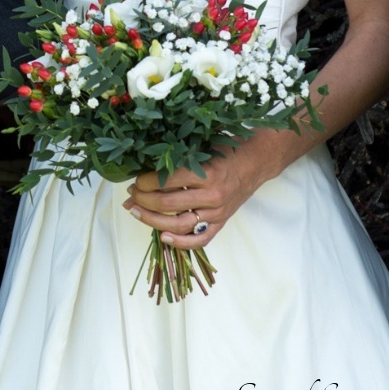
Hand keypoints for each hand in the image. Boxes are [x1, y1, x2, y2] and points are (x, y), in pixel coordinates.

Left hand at [122, 135, 279, 249]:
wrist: (257, 161)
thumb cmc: (227, 149)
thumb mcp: (202, 147)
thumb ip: (178, 158)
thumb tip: (145, 169)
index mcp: (206, 172)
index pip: (165, 181)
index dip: (144, 182)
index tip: (135, 180)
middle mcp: (211, 195)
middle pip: (167, 204)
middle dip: (142, 200)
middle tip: (131, 194)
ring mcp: (217, 212)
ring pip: (178, 224)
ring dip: (151, 220)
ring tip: (135, 212)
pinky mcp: (221, 222)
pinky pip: (200, 239)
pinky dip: (180, 242)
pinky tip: (163, 237)